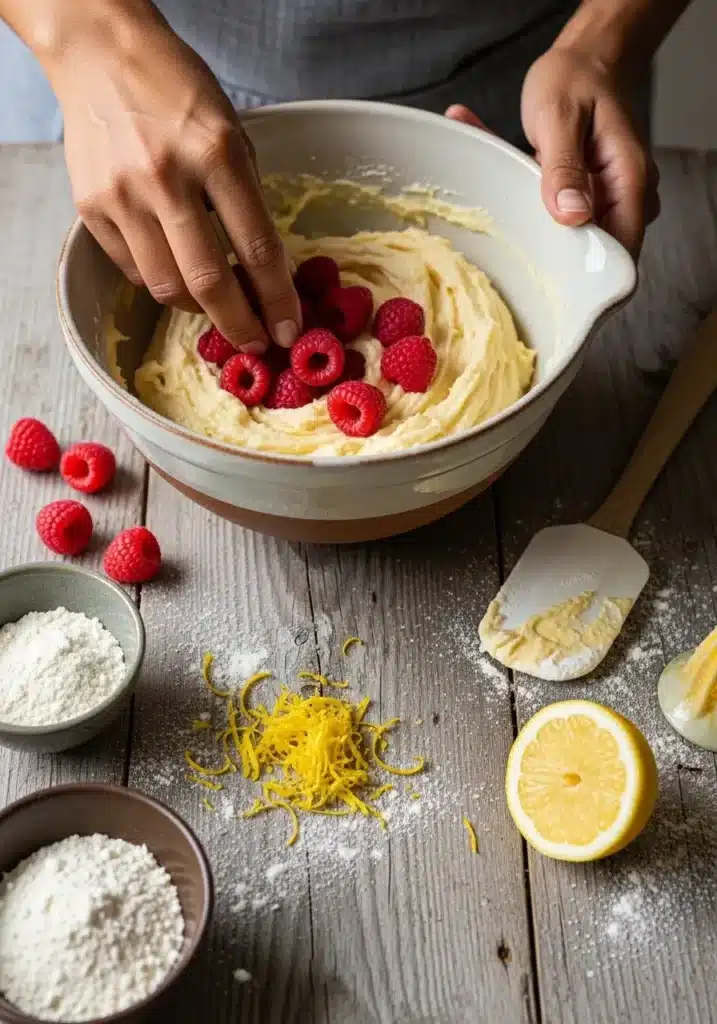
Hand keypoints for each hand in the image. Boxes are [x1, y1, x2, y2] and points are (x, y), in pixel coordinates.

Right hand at [47, 6, 298, 351]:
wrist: (101, 53)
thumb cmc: (177, 90)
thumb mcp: (234, 133)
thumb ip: (247, 201)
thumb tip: (263, 272)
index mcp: (216, 153)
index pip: (257, 248)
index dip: (278, 299)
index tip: (289, 330)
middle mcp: (166, 177)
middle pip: (209, 282)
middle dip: (240, 323)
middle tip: (255, 341)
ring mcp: (123, 195)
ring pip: (167, 287)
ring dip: (199, 307)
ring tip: (216, 303)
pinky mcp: (91, 208)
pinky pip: (134, 270)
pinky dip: (160, 280)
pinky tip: (175, 267)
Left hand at [447, 47, 658, 257]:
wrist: (582, 59)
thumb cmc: (573, 79)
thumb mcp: (559, 117)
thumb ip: (564, 168)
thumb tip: (572, 217)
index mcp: (628, 180)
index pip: (623, 249)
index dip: (591, 275)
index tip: (550, 283)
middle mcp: (625, 196)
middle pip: (597, 251)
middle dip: (554, 255)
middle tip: (511, 244)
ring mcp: (607, 199)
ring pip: (575, 236)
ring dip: (537, 228)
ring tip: (501, 205)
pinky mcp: (587, 198)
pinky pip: (564, 217)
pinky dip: (533, 208)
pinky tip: (502, 189)